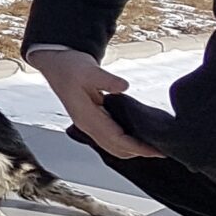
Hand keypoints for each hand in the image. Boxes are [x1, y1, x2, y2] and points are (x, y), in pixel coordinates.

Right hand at [29, 47, 161, 158]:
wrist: (55, 63)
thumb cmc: (68, 66)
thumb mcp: (88, 70)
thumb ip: (106, 79)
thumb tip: (123, 86)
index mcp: (86, 116)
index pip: (116, 140)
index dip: (138, 147)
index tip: (157, 150)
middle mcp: (86, 124)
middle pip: (115, 149)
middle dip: (138, 152)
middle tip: (161, 150)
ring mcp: (88, 123)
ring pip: (113, 146)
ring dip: (132, 148)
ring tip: (152, 145)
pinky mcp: (92, 119)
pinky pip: (110, 138)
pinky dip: (125, 141)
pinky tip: (136, 134)